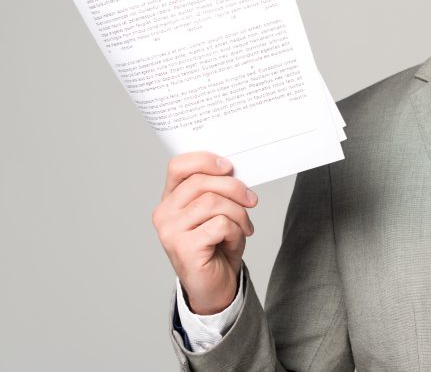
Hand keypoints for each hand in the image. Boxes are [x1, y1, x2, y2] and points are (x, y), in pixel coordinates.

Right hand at [152, 152, 257, 313]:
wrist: (215, 286)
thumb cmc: (217, 246)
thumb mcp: (218, 211)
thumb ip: (217, 190)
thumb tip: (232, 172)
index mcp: (171, 199)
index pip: (179, 166)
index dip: (205, 160)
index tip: (229, 167)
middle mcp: (165, 214)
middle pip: (202, 182)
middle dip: (234, 188)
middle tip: (250, 200)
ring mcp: (171, 231)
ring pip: (214, 202)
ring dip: (238, 214)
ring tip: (242, 227)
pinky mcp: (184, 248)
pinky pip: (220, 224)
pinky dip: (236, 231)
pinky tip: (233, 241)